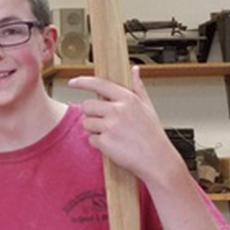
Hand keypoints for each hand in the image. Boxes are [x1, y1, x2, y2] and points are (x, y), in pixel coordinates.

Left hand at [68, 66, 183, 183]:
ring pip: (86, 123)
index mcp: (128, 99)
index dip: (83, 82)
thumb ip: (138, 87)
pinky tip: (114, 146)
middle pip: (87, 106)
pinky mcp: (105, 142)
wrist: (157, 160)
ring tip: (114, 135)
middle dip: (91, 114)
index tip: (72, 82)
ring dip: (95, 130)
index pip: (100, 84)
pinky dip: (99, 144)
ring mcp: (110, 126)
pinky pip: (91, 140)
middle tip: (106, 123)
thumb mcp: (148, 108)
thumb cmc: (152, 135)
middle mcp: (118, 111)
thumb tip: (134, 69)